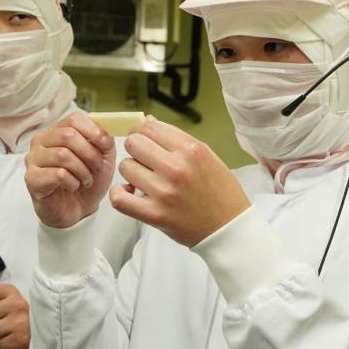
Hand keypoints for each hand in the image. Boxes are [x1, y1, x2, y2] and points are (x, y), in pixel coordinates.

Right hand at [25, 114, 116, 228]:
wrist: (78, 211)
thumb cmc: (86, 182)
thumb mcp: (103, 158)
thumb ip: (104, 140)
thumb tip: (107, 129)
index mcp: (57, 132)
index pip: (73, 119)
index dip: (93, 131)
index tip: (106, 146)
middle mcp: (41, 142)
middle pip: (67, 135)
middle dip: (89, 153)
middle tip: (96, 168)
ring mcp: (33, 160)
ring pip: (62, 155)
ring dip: (82, 170)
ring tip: (86, 180)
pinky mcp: (32, 179)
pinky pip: (57, 174)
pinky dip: (72, 181)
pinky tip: (73, 186)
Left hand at [111, 116, 250, 247]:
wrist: (228, 227)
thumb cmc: (220, 191)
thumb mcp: (206, 155)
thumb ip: (176, 138)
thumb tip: (147, 121)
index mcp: (191, 149)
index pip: (148, 127)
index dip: (141, 132)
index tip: (144, 141)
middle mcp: (176, 167)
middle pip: (133, 143)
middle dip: (136, 150)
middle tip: (145, 161)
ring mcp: (164, 192)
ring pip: (126, 167)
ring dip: (132, 172)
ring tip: (144, 179)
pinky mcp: (155, 215)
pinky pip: (119, 198)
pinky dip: (119, 194)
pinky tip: (130, 193)